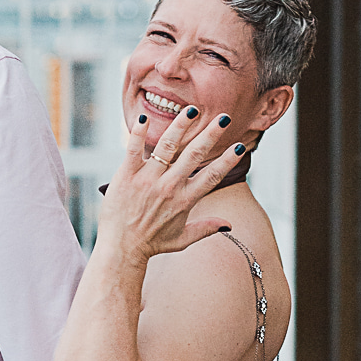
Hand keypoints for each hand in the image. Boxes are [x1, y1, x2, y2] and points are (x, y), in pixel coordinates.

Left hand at [97, 107, 243, 267]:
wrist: (121, 249)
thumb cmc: (151, 244)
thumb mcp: (182, 240)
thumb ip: (206, 229)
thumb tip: (228, 225)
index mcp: (185, 200)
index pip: (212, 175)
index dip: (228, 160)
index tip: (240, 146)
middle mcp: (169, 187)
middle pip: (194, 154)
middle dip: (211, 134)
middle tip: (224, 118)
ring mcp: (147, 180)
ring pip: (167, 146)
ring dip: (180, 125)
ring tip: (191, 110)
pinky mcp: (127, 176)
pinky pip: (133, 149)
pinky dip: (138, 133)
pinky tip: (144, 118)